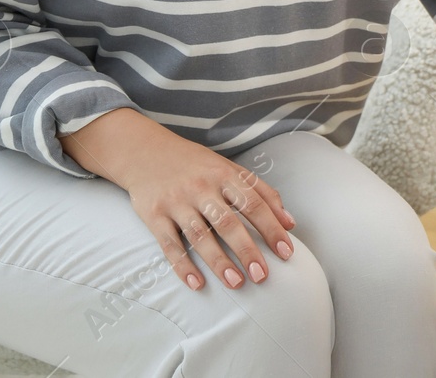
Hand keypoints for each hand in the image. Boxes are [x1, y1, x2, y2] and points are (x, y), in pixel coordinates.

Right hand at [59, 107, 296, 291]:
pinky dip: (183, 266)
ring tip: (236, 284)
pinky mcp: (154, 215)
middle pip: (228, 222)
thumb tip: (290, 223)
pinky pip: (170, 244)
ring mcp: (177, 202)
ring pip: (200, 236)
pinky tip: (197, 284)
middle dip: (247, 250)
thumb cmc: (196, 165)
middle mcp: (202, 188)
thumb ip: (262, 193)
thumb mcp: (230, 169)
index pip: (254, 203)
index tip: (286, 252)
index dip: (272, 228)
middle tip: (262, 276)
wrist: (145, 151)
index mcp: (225, 175)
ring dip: (219, 262)